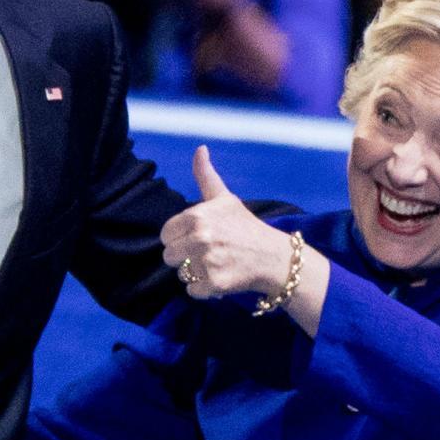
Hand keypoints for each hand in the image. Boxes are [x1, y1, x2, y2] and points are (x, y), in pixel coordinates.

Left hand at [164, 147, 312, 302]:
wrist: (274, 257)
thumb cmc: (246, 226)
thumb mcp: (225, 198)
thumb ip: (206, 175)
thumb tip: (200, 148)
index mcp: (197, 216)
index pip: (166, 234)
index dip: (180, 238)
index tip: (199, 238)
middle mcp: (200, 237)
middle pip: (169, 256)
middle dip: (186, 257)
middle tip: (210, 253)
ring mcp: (207, 261)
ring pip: (181, 274)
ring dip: (196, 273)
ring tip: (216, 264)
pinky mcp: (214, 283)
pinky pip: (192, 290)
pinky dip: (205, 289)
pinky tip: (222, 277)